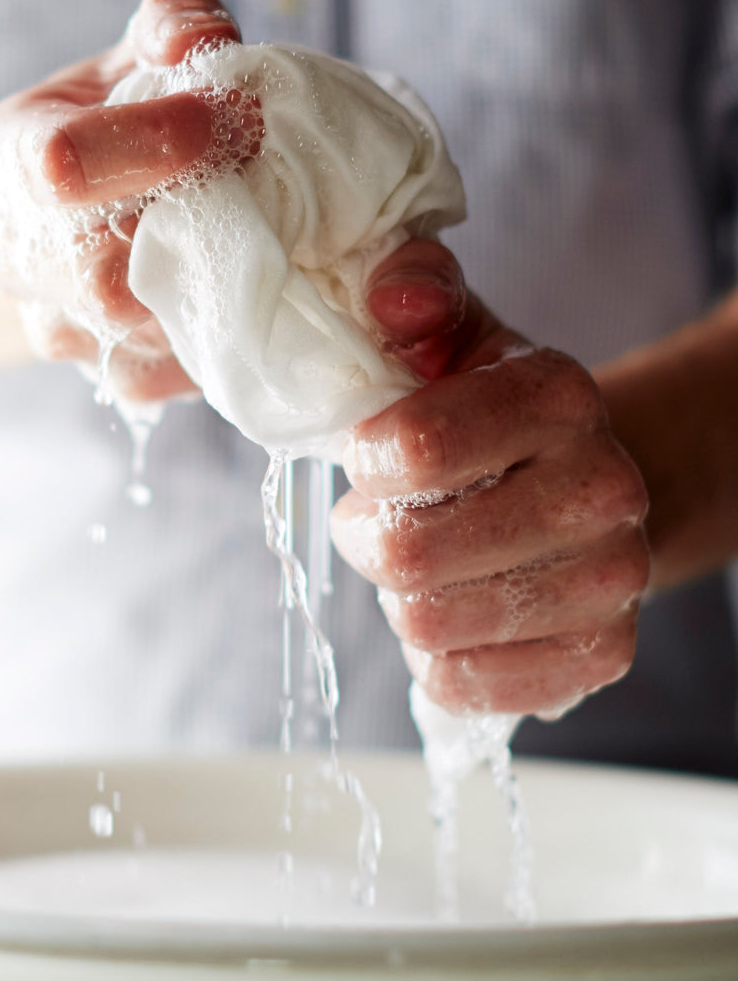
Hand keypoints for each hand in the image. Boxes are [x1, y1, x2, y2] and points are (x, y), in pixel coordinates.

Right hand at [0, 0, 245, 401]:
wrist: (127, 200)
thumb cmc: (141, 116)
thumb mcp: (149, 48)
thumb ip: (174, 24)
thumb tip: (198, 49)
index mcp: (10, 158)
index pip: (58, 169)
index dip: (146, 148)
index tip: (220, 124)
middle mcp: (15, 256)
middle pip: (94, 277)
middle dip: (182, 234)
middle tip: (242, 191)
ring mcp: (57, 326)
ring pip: (131, 335)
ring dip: (197, 289)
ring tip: (232, 239)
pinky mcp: (110, 374)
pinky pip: (159, 374)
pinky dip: (204, 337)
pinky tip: (223, 291)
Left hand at [330, 239, 650, 717]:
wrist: (579, 487)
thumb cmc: (484, 416)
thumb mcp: (447, 340)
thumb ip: (410, 295)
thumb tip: (396, 303)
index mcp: (559, 396)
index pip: (412, 448)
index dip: (365, 462)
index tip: (374, 456)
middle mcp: (604, 489)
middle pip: (409, 556)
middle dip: (369, 538)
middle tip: (383, 519)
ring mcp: (614, 580)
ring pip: (428, 626)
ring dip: (401, 599)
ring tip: (427, 563)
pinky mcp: (602, 653)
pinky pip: (462, 685)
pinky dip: (435, 658)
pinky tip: (456, 614)